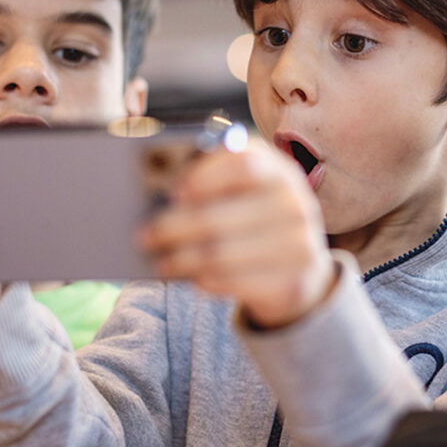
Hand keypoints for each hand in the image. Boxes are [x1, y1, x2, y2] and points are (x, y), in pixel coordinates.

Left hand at [140, 141, 334, 327]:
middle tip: (144, 236)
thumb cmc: (258, 223)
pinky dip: (206, 281)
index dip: (203, 176)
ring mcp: (300, 244)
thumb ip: (213, 186)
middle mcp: (295, 203)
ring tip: (160, 263)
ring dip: (182, 259)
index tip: (173, 191)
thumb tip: (161, 199)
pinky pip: (236, 282)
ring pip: (222, 253)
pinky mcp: (294, 281)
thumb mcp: (246, 195)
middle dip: (174, 226)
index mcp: (279, 171)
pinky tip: (191, 279)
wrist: (303, 269)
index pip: (243, 164)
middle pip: (220, 214)